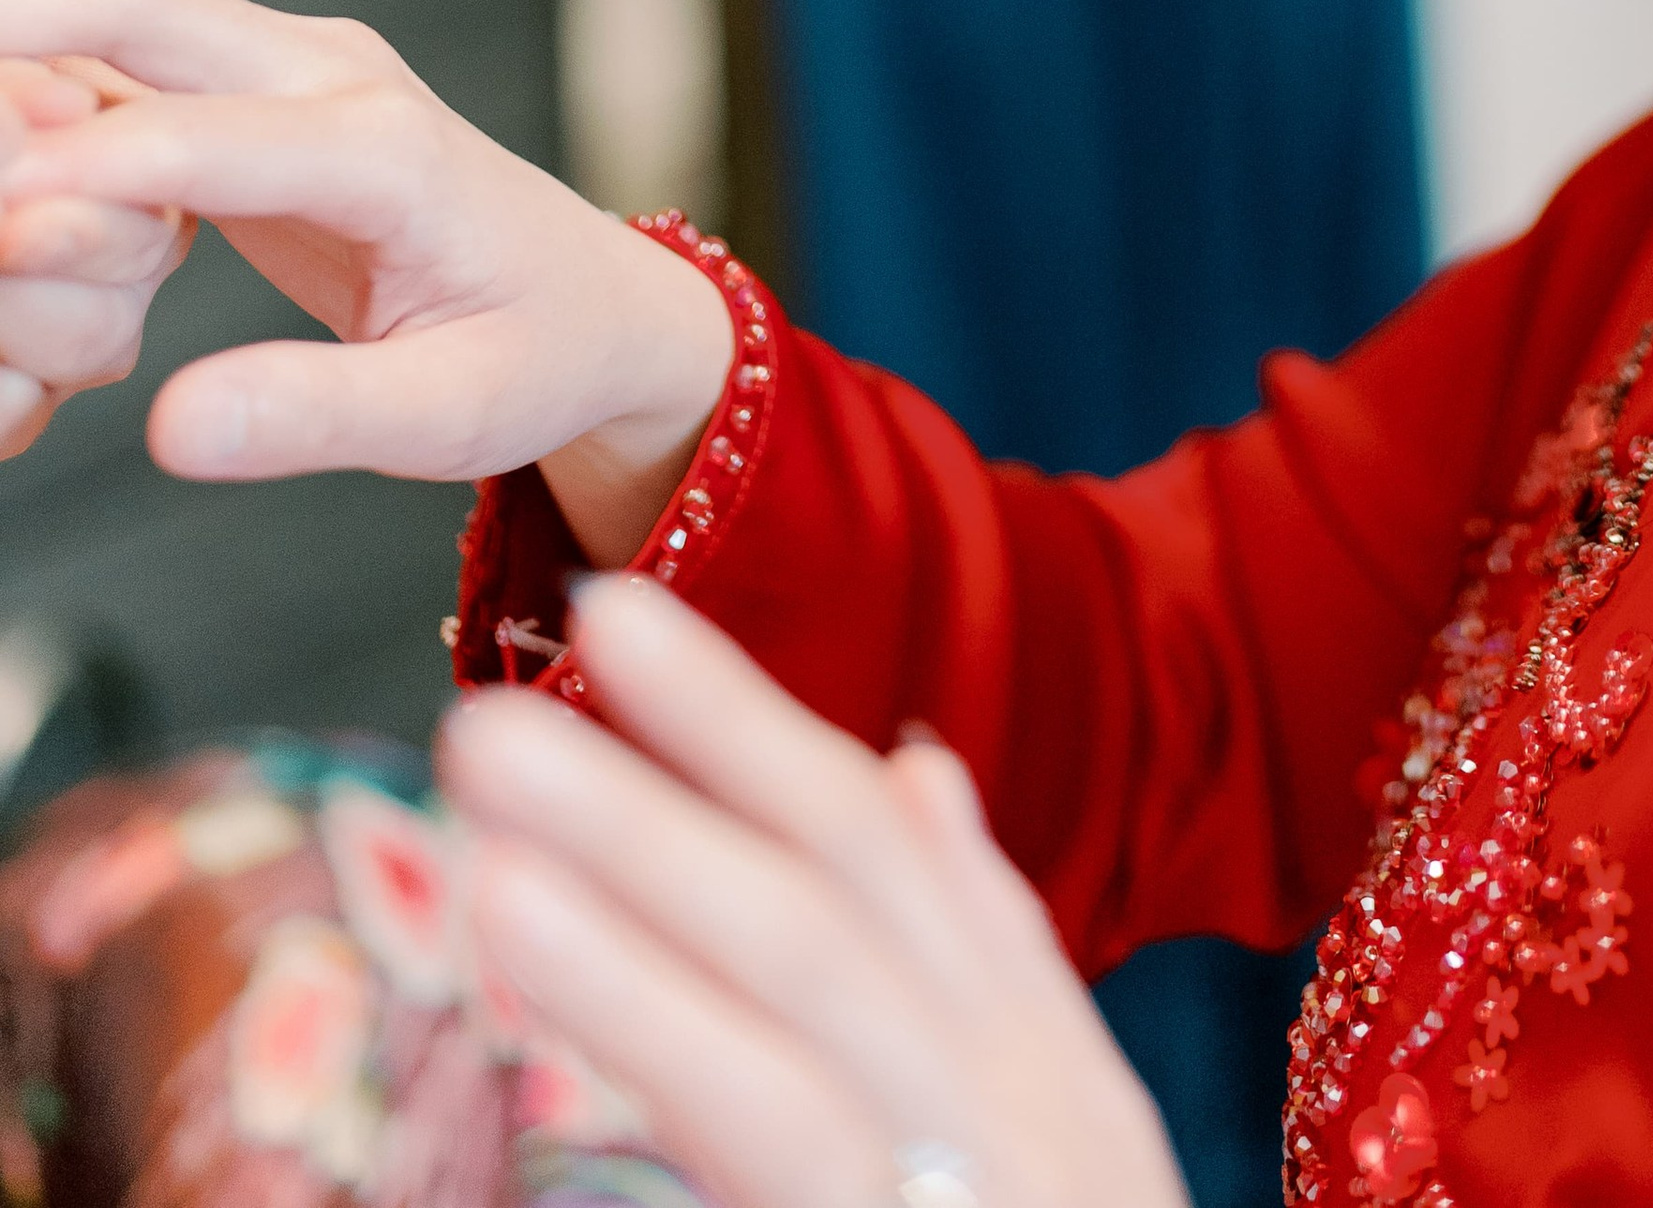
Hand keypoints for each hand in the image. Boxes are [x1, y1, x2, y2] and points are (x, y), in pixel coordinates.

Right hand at [0, 0, 734, 555]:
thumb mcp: (452, 418)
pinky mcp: (261, 79)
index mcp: (389, 154)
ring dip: (15, 4)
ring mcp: (297, 63)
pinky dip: (37, 31)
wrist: (596, 299)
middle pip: (143, 9)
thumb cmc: (536, 356)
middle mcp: (338, 77)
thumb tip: (175, 429)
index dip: (83, 165)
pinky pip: (130, 33)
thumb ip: (317, 418)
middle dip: (11, 19)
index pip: (206, 138)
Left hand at [443, 581, 1190, 1207]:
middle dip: (672, 763)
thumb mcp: (1065, 1126)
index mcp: (1044, 1063)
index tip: (619, 606)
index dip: (750, 719)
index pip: (890, 844)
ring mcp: (969, 1180)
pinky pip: (767, 1130)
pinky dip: (652, 1022)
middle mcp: (1020, 1103)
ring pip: (796, 992)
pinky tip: (536, 954)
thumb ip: (990, 949)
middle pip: (834, 895)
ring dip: (636, 865)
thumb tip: (918, 769)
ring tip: (483, 776)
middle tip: (508, 670)